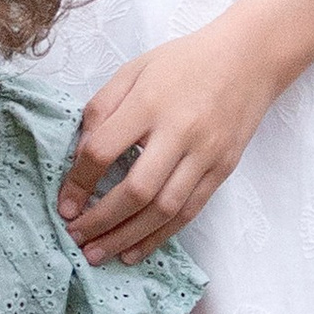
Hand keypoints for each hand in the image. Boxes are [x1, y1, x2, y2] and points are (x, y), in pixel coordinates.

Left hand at [59, 20, 281, 263]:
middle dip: (100, 220)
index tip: (64, 204)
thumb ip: (102, 108)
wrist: (249, 58)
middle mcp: (179, 131)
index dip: (78, 182)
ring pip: (164, 209)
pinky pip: (188, 212)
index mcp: (149, 102)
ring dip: (127, 237)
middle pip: (136, 190)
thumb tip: (80, 156)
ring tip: (98, 254)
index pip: (103, 150)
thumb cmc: (184, 62)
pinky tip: (135, 250)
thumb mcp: (134, 69)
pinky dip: (159, 236)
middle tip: (76, 238)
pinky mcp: (223, 169)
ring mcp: (205, 154)